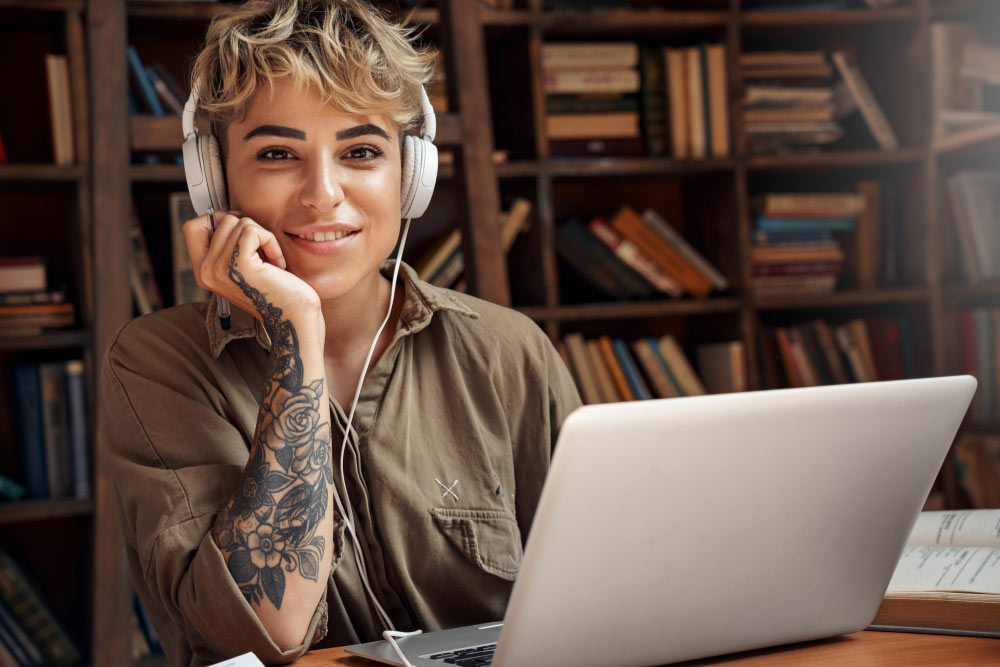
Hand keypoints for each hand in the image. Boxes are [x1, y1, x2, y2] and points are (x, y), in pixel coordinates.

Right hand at [183, 212, 321, 326]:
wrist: (294, 317)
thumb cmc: (277, 290)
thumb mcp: (243, 266)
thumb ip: (228, 246)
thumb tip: (229, 216)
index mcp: (203, 272)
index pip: (192, 227)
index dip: (217, 220)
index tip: (241, 234)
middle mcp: (206, 271)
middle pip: (220, 219)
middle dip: (247, 227)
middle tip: (261, 249)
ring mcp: (219, 268)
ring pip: (238, 222)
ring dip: (262, 236)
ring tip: (270, 260)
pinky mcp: (238, 265)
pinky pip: (252, 230)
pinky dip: (270, 241)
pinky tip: (276, 262)